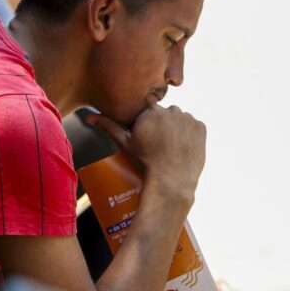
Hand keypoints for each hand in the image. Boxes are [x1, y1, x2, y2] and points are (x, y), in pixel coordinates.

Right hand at [86, 100, 205, 204]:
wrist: (171, 182)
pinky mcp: (201, 127)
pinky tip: (182, 149)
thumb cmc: (144, 163)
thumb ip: (108, 126)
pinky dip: (190, 135)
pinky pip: (194, 127)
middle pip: (165, 114)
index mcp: (151, 111)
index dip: (148, 123)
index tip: (148, 136)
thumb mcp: (125, 144)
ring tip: (171, 149)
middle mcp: (171, 109)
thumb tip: (88, 117)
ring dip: (176, 129)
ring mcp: (188, 118)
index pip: (149, 108)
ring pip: (180, 120)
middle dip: (162, 126)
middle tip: (159, 146)